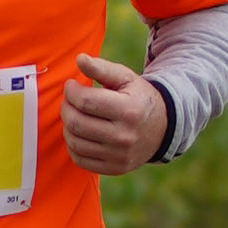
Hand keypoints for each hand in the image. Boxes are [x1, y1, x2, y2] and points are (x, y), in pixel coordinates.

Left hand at [62, 51, 172, 174]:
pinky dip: (73, 145)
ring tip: (73, 114)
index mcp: (128, 110)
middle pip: (77, 123)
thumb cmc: (138, 98)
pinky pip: (79, 159)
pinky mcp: (114, 168)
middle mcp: (124, 136)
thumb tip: (79, 59)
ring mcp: (119, 156)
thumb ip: (102, 68)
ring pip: (74, 142)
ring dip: (67, 126)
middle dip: (66, 107)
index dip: (71, 91)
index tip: (71, 86)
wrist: (162, 128)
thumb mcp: (126, 78)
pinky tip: (79, 133)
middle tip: (68, 100)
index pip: (85, 101)